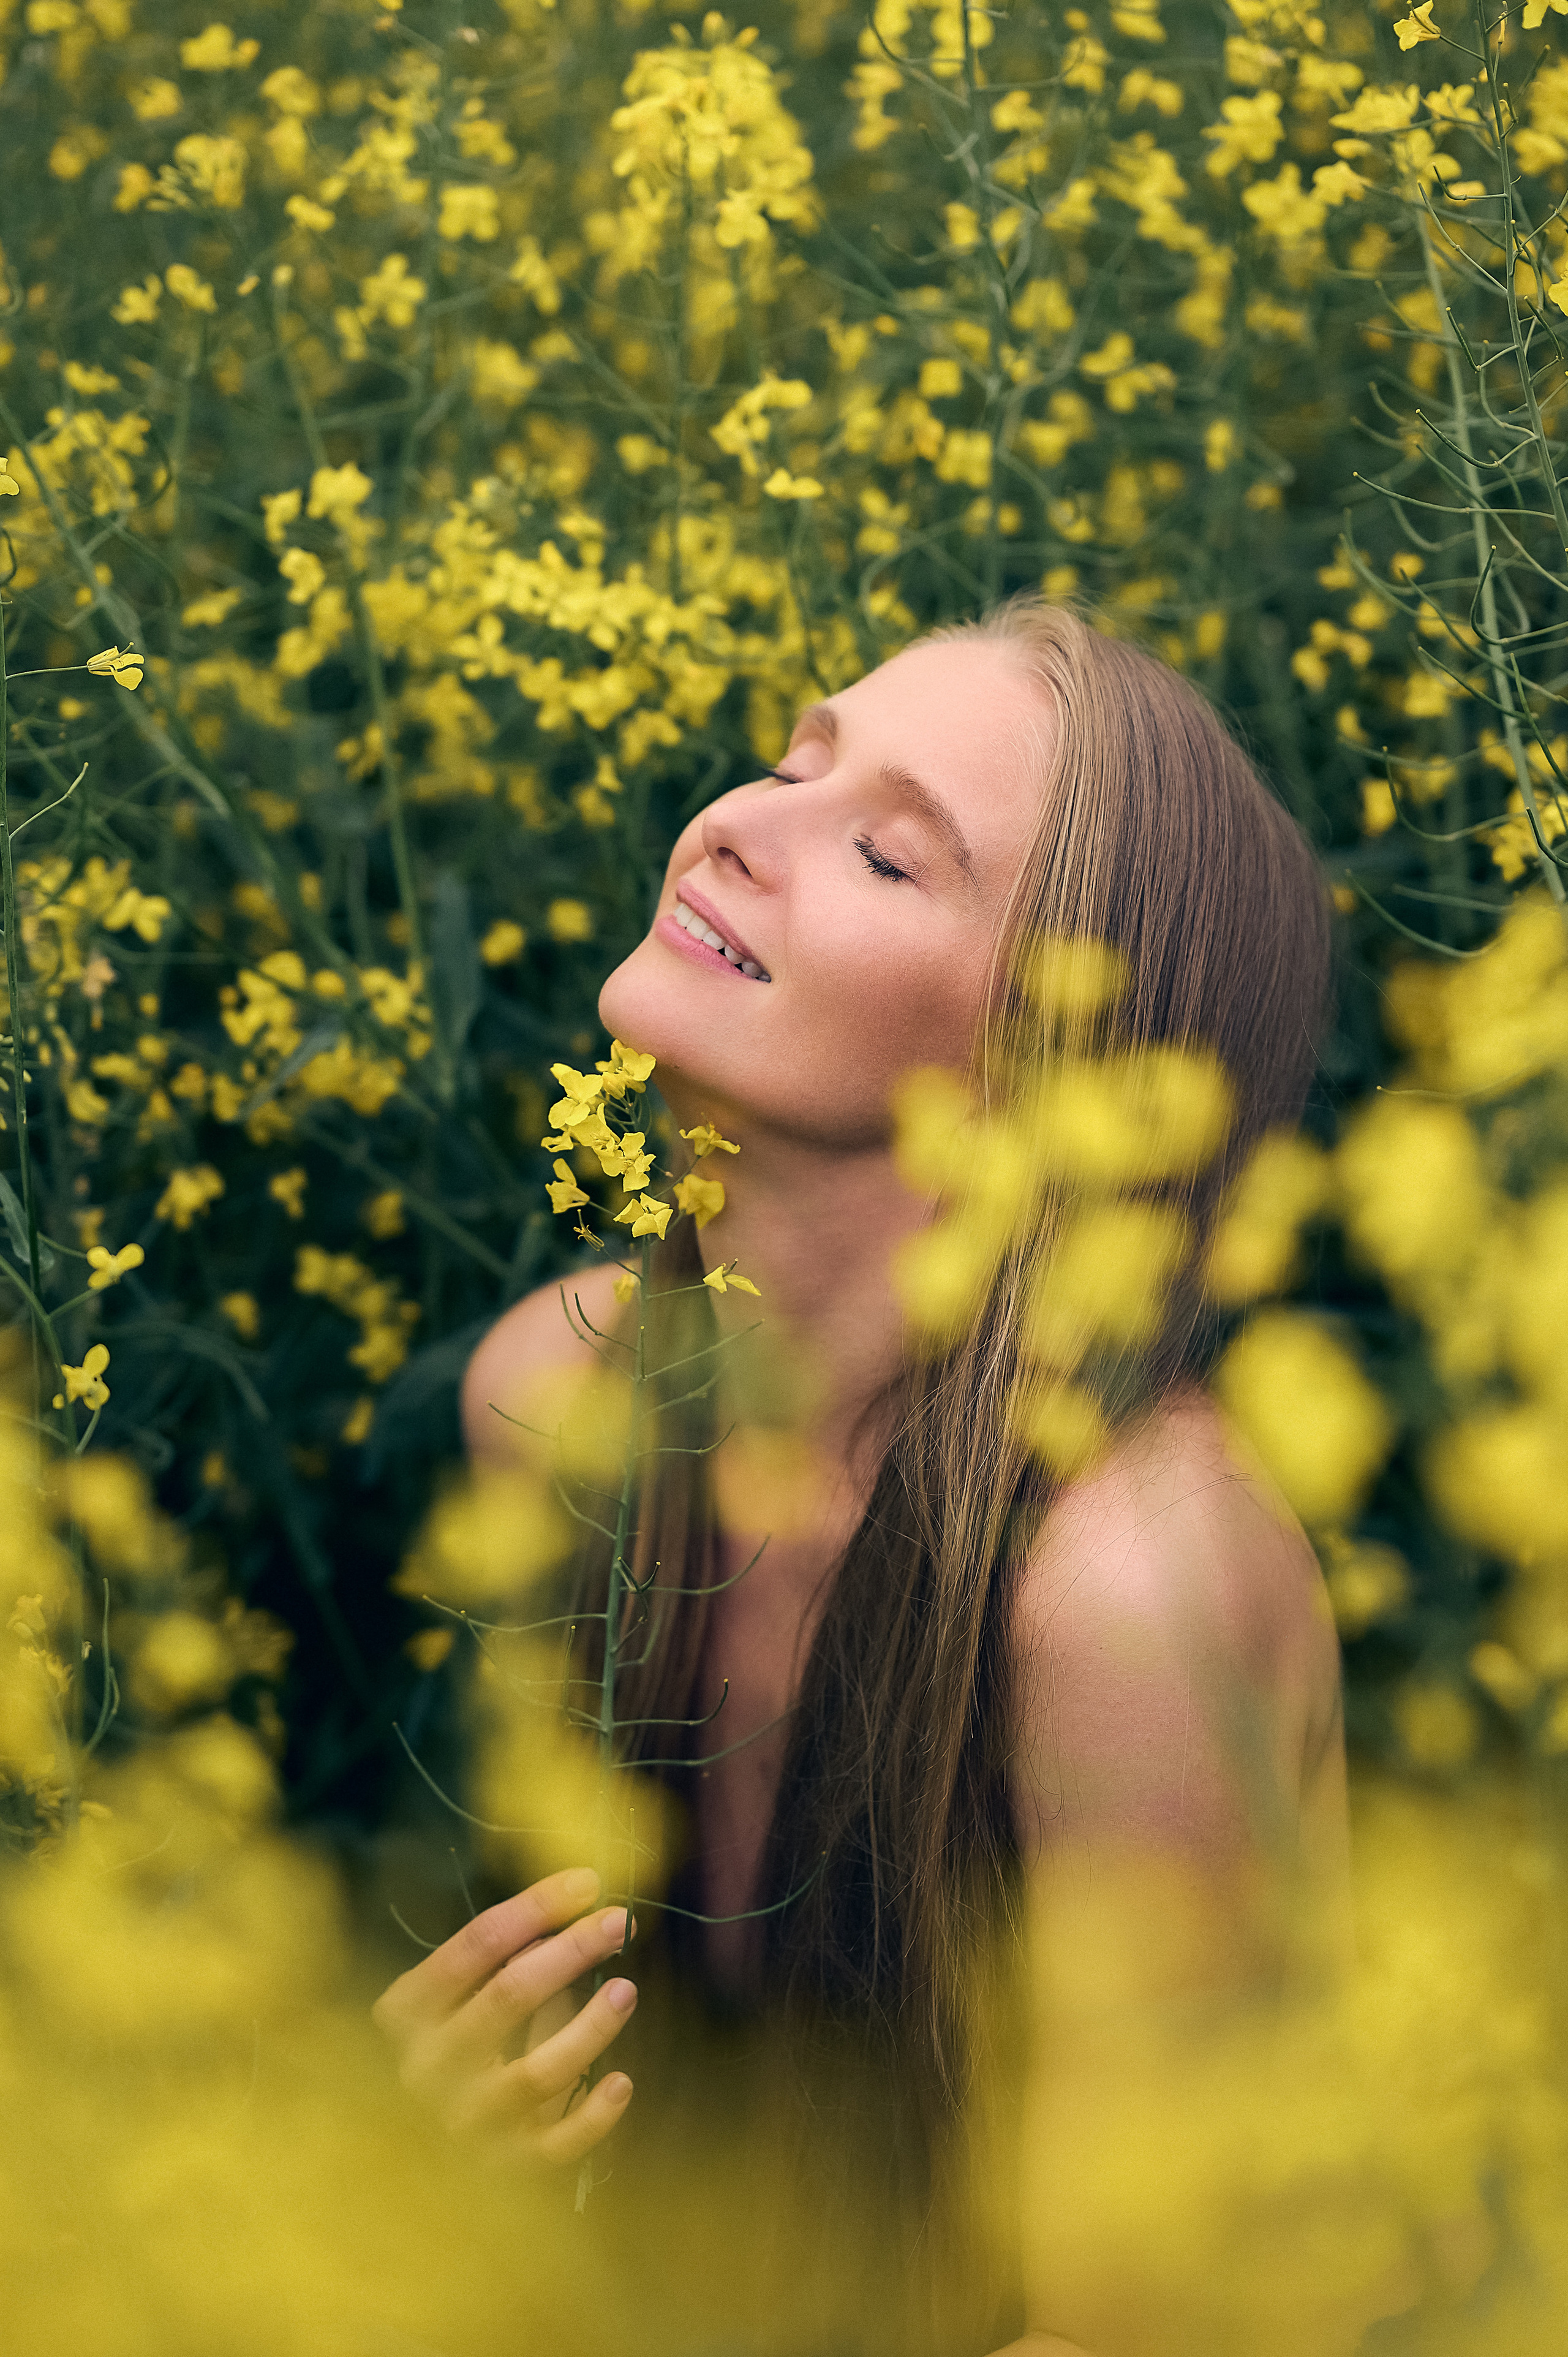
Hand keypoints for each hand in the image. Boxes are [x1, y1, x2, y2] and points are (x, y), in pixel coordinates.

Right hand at [372, 1865, 637, 2166]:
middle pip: (508, 1996)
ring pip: (534, 2073)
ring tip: (627, 1990)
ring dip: (589, 2029)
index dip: (535, 1907)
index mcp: (406, 2013)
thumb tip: (576, 1907)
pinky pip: (552, 2146)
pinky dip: (591, 2117)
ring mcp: (460, 2123)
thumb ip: (504, 1958)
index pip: (474, 1944)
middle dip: (570, 1951)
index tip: (588, 1882)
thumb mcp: (459, 1998)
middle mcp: (425, 2069)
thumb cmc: (453, 2048)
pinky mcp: (497, 2167)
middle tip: (618, 1922)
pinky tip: (621, 2082)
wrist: (419, 2158)